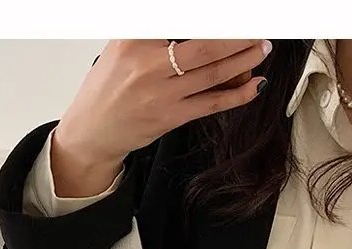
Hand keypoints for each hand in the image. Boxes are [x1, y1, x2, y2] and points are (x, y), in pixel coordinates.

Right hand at [52, 39, 271, 196]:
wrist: (91, 133)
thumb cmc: (106, 89)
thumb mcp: (119, 48)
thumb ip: (151, 32)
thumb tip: (194, 23)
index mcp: (132, 41)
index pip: (179, 18)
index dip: (212, 18)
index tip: (232, 14)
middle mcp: (147, 66)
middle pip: (205, 44)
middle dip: (238, 34)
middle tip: (256, 27)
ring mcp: (161, 95)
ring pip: (213, 73)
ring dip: (244, 59)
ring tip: (260, 48)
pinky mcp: (170, 118)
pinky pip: (211, 104)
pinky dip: (238, 94)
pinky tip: (255, 85)